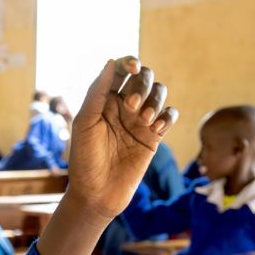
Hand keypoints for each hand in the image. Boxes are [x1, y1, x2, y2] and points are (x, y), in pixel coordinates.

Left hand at [65, 57, 178, 220]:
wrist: (97, 193)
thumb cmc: (85, 160)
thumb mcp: (85, 123)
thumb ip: (98, 92)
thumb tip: (111, 61)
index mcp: (104, 100)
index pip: (121, 70)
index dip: (130, 63)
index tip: (133, 68)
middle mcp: (123, 107)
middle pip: (144, 78)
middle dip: (142, 85)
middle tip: (131, 107)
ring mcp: (139, 121)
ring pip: (159, 93)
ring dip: (155, 100)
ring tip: (144, 121)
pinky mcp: (153, 137)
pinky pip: (169, 115)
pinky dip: (167, 115)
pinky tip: (156, 128)